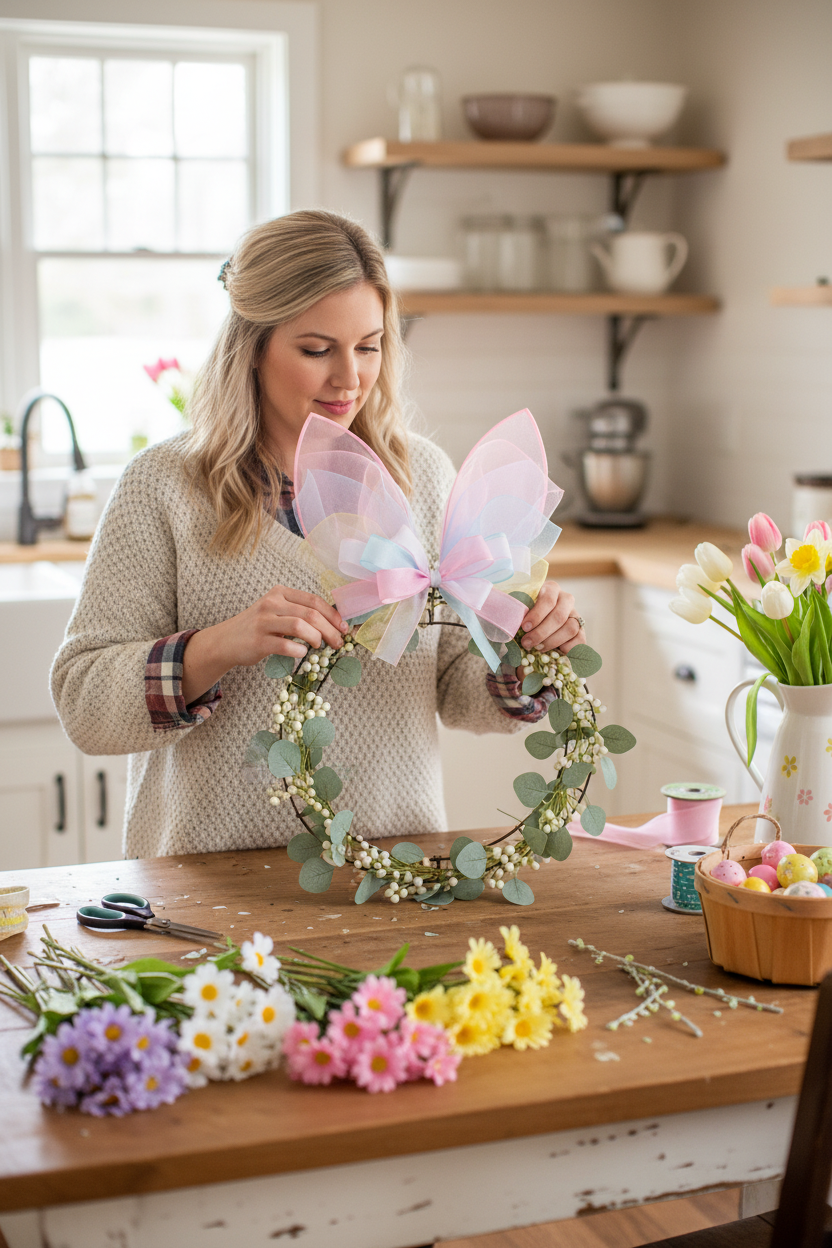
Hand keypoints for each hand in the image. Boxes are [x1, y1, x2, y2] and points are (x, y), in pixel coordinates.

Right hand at [182, 586, 347, 703]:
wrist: (225, 641)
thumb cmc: (257, 627)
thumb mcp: (276, 611)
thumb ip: (299, 612)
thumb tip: (333, 624)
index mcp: (280, 593)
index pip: (313, 600)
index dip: (333, 615)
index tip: (344, 628)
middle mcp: (272, 603)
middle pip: (311, 614)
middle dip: (330, 630)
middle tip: (337, 643)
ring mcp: (263, 622)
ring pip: (300, 626)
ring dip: (316, 638)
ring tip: (318, 646)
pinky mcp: (258, 641)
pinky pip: (285, 645)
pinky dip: (299, 651)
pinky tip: (301, 654)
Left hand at [518, 581, 585, 654]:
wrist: (535, 630)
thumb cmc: (524, 617)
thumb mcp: (519, 610)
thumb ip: (515, 612)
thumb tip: (507, 621)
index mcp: (550, 589)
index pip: (548, 598)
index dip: (537, 614)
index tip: (524, 627)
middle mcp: (566, 600)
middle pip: (559, 616)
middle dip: (541, 632)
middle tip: (527, 643)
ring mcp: (575, 615)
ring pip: (570, 628)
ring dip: (552, 641)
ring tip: (537, 649)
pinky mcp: (581, 631)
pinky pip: (580, 640)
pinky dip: (567, 649)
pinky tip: (554, 653)